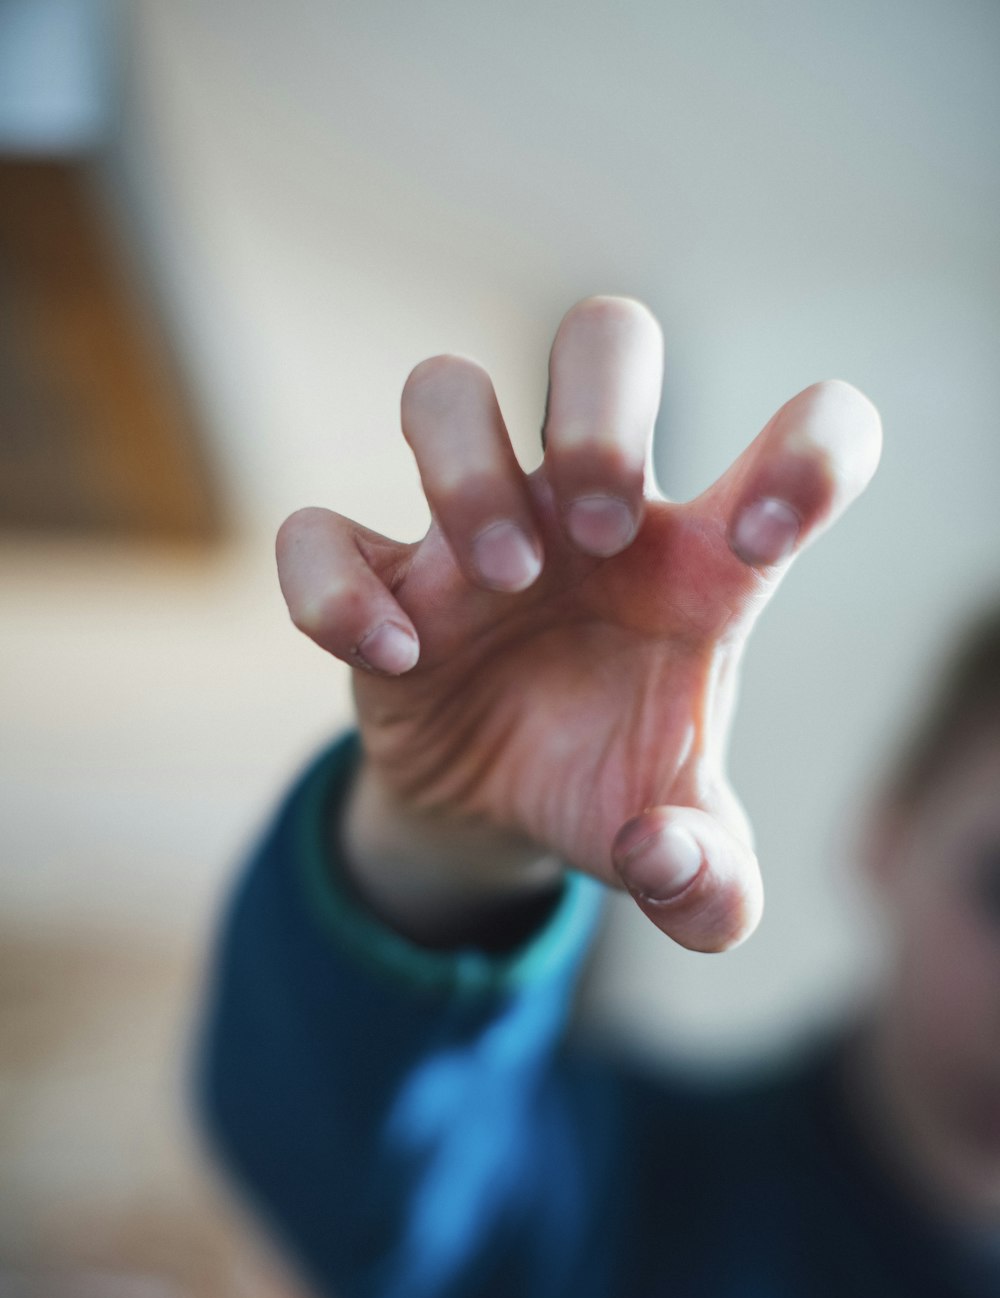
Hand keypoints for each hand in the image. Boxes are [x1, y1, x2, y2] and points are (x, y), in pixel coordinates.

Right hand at [276, 296, 881, 951]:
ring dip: (469, 474)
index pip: (803, 437)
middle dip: (600, 413)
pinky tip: (395, 662)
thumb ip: (714, 888)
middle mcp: (587, 517)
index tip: (765, 543)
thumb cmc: (610, 791)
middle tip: (600, 534)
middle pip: (603, 337)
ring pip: (441, 391)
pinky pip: (317, 532)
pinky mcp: (377, 582)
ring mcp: (471, 536)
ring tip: (504, 578)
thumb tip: (662, 859)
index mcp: (698, 561)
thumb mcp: (687, 863)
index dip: (809, 451)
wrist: (498, 811)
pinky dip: (336, 590)